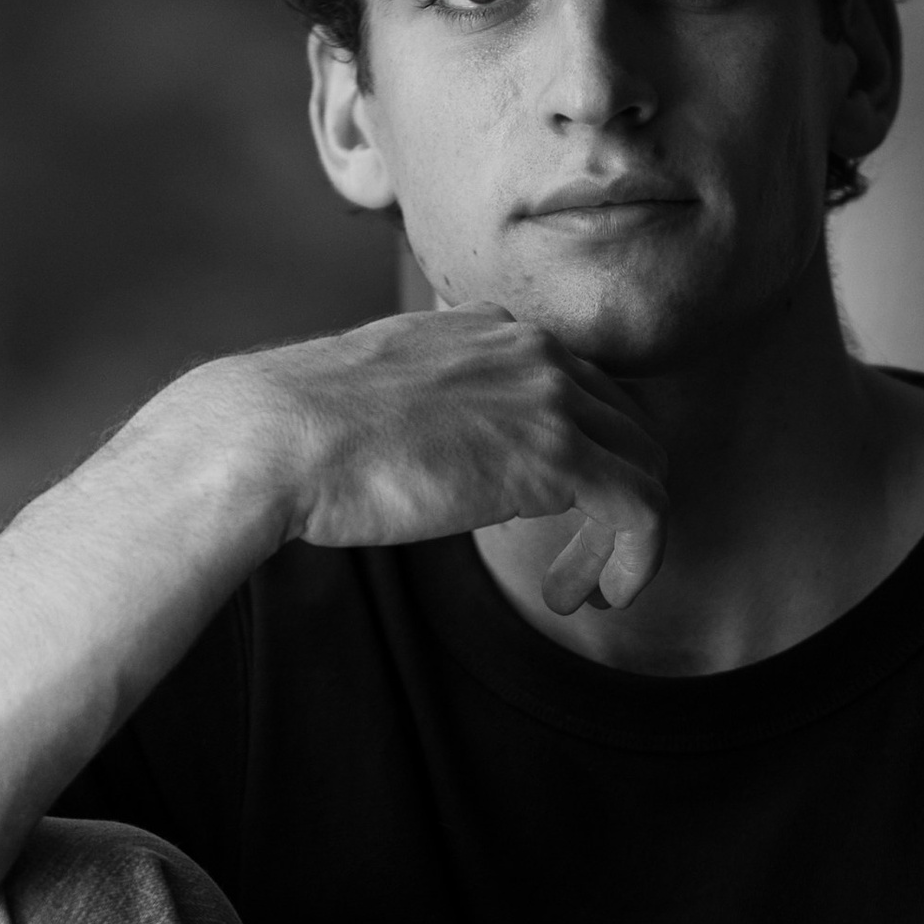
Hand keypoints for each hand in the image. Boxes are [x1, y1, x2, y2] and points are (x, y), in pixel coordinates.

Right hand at [152, 311, 670, 614]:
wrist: (279, 437)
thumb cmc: (304, 433)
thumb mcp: (387, 399)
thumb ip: (439, 411)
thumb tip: (459, 464)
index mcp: (492, 328)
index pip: (583, 388)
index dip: (584, 458)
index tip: (555, 516)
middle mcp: (533, 350)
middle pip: (627, 425)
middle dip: (613, 501)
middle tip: (575, 564)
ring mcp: (550, 398)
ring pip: (645, 468)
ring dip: (622, 541)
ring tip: (579, 590)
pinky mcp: (557, 457)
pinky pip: (644, 509)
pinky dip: (637, 559)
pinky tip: (595, 595)